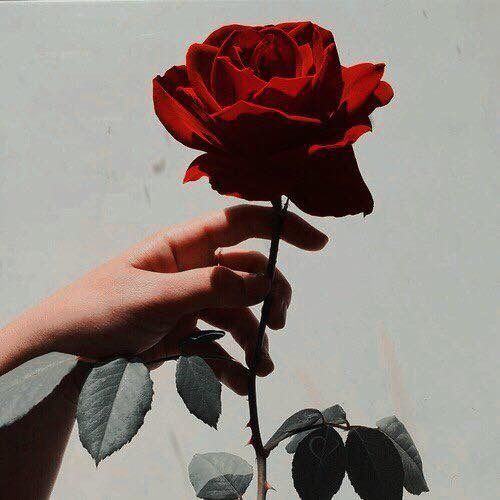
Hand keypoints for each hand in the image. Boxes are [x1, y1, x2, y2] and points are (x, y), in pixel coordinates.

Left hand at [0, 205, 327, 393]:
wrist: (61, 358)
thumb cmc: (100, 311)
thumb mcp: (158, 297)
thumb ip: (213, 286)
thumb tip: (266, 280)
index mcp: (184, 247)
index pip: (240, 224)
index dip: (279, 227)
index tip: (317, 242)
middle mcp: (193, 271)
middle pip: (249, 273)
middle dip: (270, 295)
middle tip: (278, 322)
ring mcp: (191, 305)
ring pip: (239, 314)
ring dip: (255, 339)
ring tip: (261, 366)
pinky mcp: (185, 336)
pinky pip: (219, 346)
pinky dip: (233, 364)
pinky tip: (240, 383)